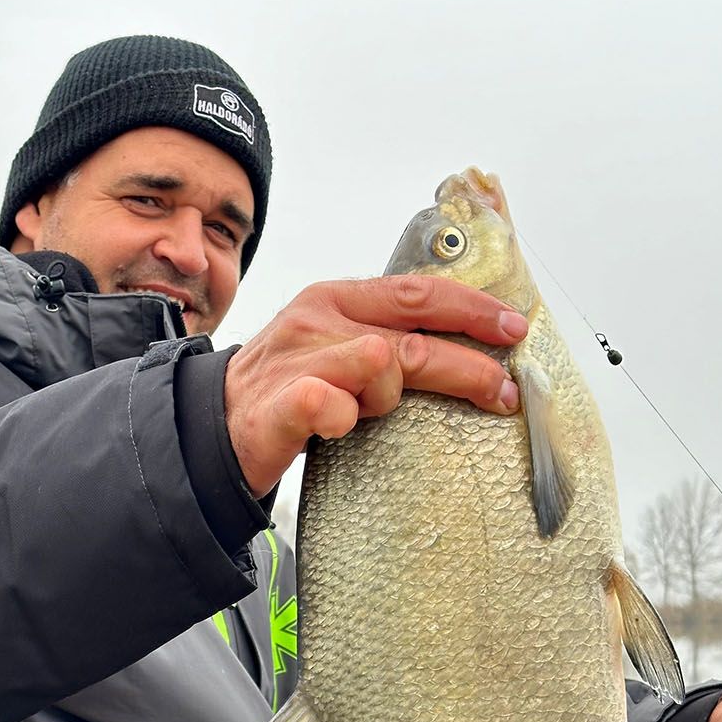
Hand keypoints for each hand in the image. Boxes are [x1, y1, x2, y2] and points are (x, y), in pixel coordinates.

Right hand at [223, 276, 527, 497]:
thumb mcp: (332, 345)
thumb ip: (384, 336)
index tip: (514, 330)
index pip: (418, 293)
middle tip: (504, 395)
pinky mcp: (277, 406)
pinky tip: (342, 423)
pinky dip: (344, 414)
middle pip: (414, 334)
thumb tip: (460, 342)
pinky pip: (327, 402)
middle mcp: (318, 321)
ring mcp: (296, 360)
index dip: (472, 310)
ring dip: (392, 397)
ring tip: (368, 416)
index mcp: (336, 298)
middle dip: (470, 366)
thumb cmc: (282, 390)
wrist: (207, 429)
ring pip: (381, 365)